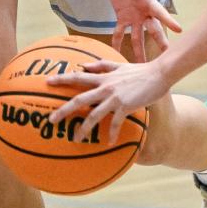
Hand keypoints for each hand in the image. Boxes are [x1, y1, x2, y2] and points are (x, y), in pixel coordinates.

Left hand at [47, 58, 170, 143]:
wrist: (158, 73)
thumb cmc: (139, 70)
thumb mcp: (119, 65)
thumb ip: (102, 65)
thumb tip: (85, 65)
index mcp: (103, 77)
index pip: (78, 76)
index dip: (62, 79)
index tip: (47, 82)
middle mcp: (105, 87)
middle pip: (79, 99)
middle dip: (63, 110)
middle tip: (51, 119)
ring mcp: (114, 98)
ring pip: (93, 115)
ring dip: (83, 128)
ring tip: (76, 139)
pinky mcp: (125, 106)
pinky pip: (115, 123)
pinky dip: (111, 133)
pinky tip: (108, 142)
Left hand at [108, 0, 181, 60]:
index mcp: (149, 1)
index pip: (161, 13)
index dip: (169, 21)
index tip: (179, 30)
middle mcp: (144, 12)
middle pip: (153, 30)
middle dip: (160, 42)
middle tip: (166, 56)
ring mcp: (134, 16)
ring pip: (138, 37)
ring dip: (139, 51)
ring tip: (140, 66)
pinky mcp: (122, 17)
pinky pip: (119, 32)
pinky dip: (117, 42)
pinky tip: (116, 54)